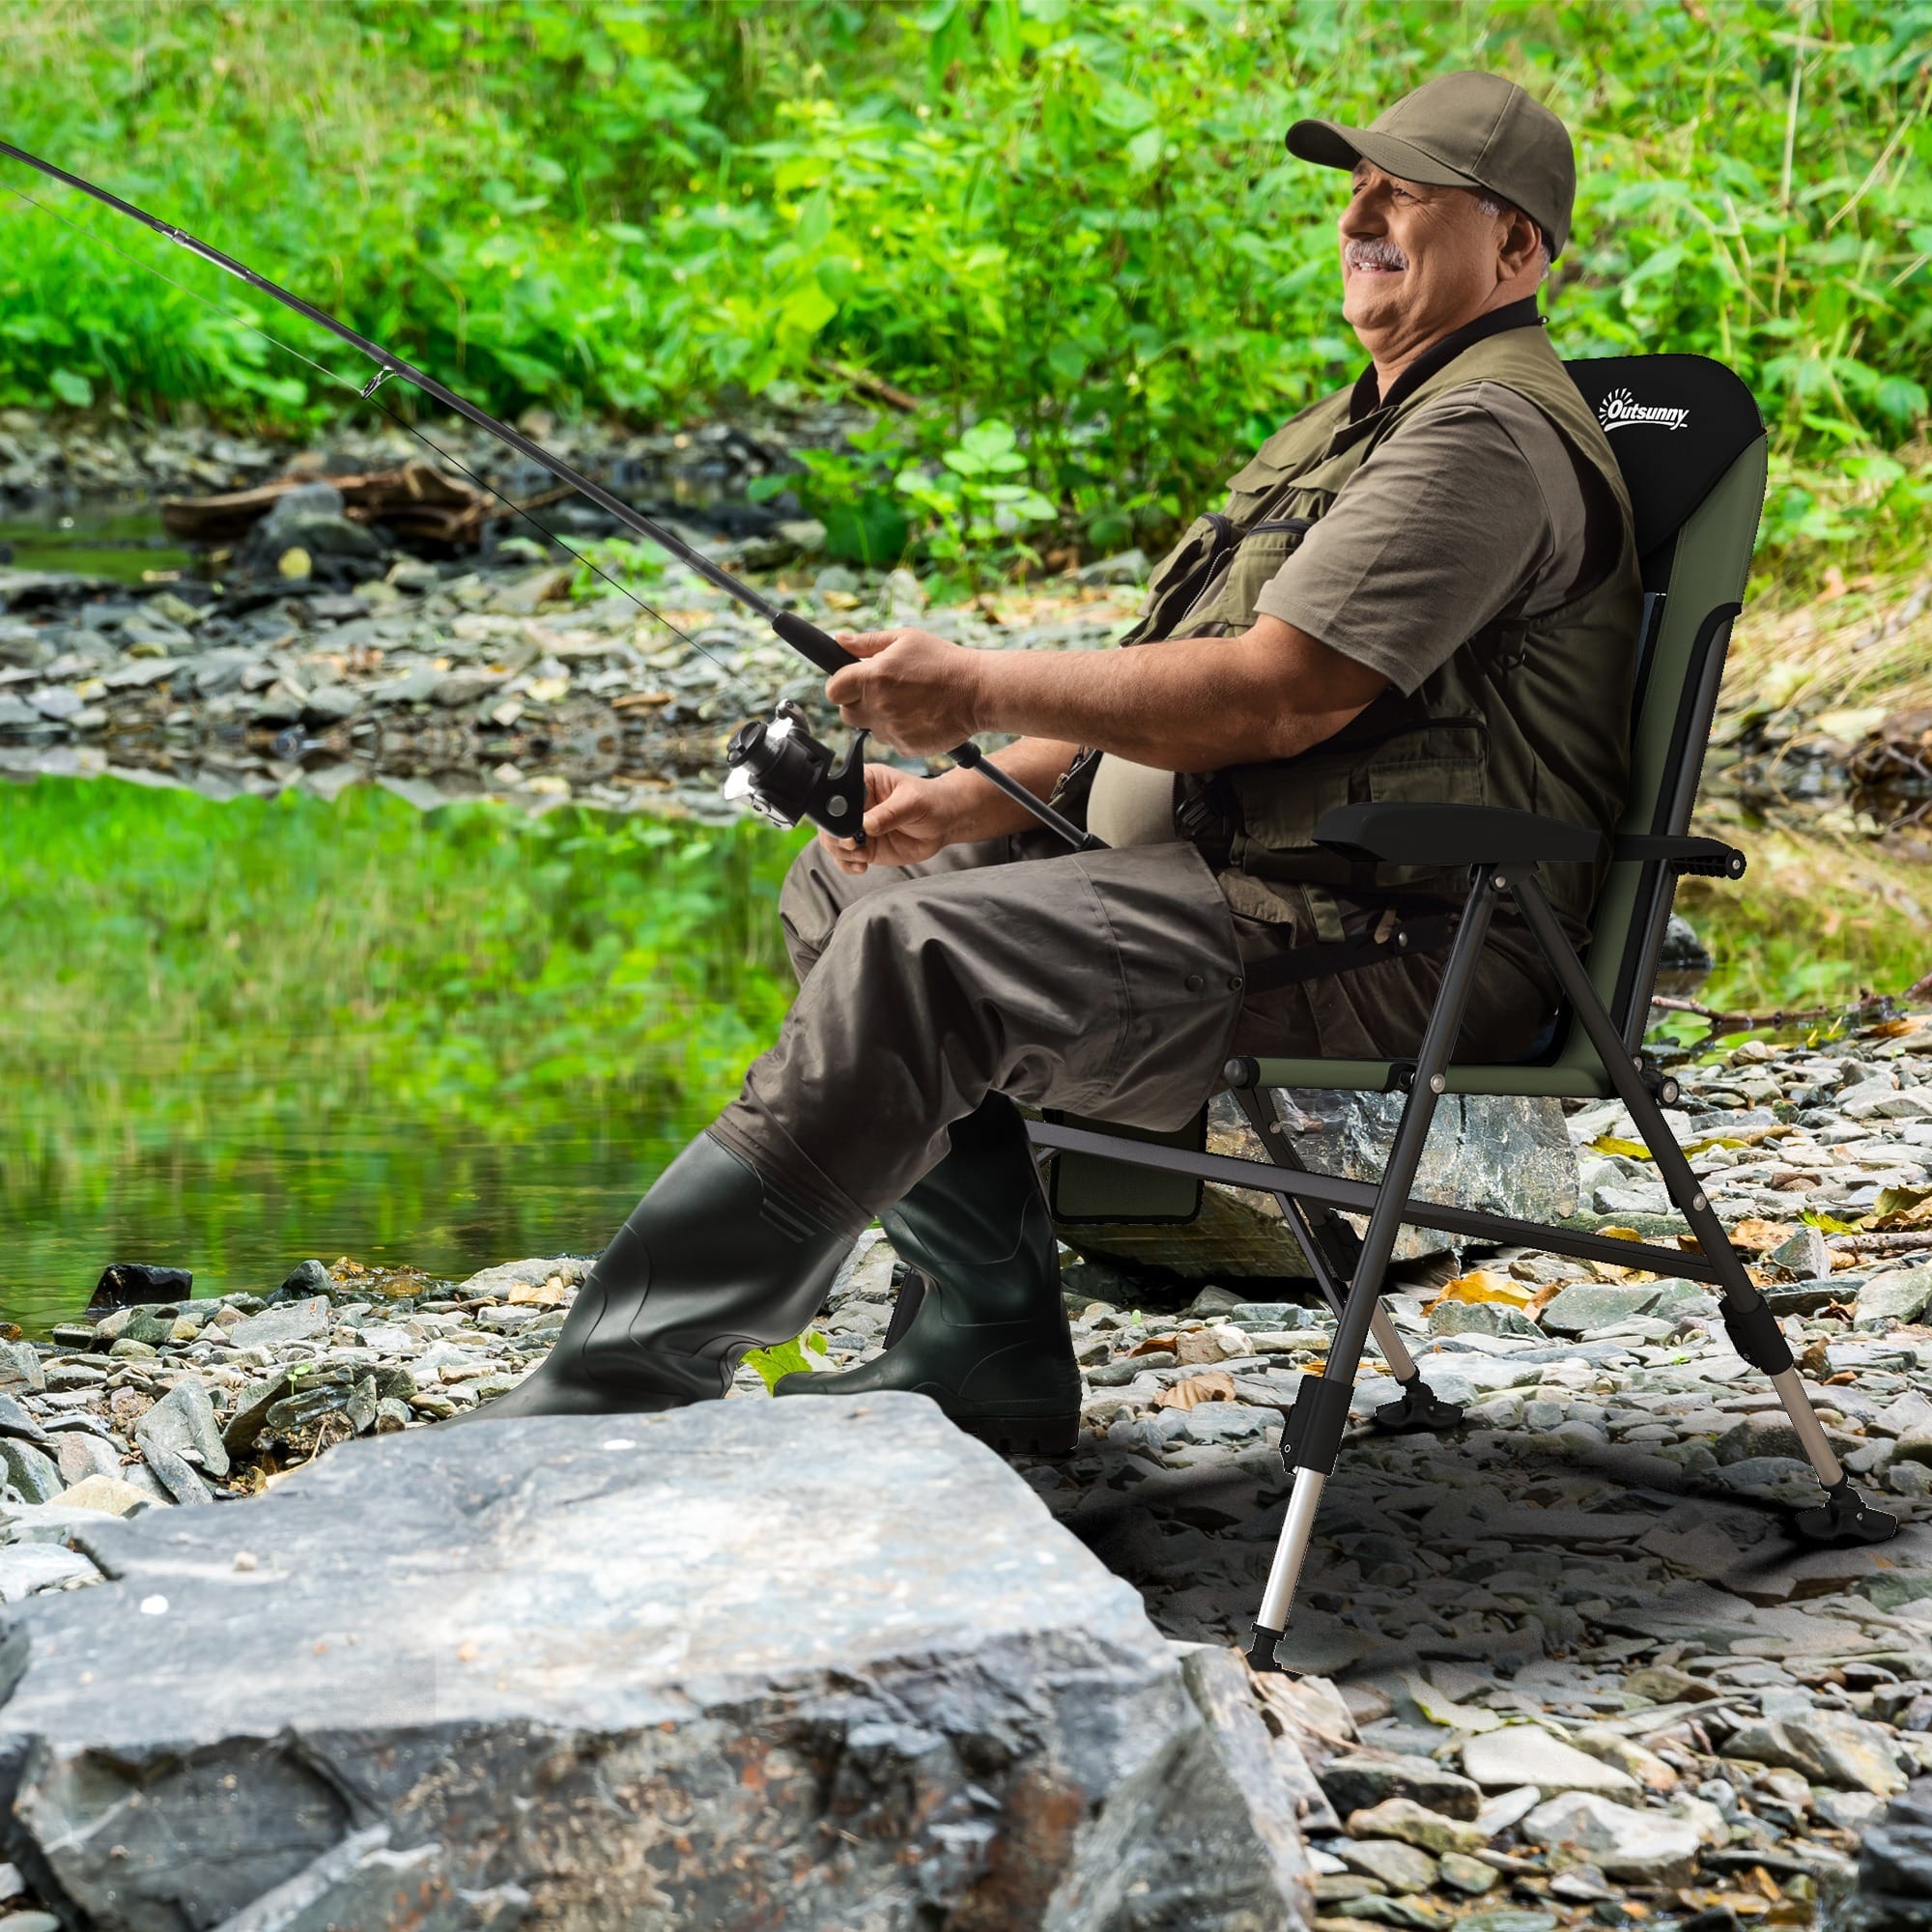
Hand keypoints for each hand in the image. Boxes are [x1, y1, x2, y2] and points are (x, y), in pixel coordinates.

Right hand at [819, 763, 964, 873]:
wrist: (945, 823)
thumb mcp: (912, 802)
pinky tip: (862, 866)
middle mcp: (857, 805)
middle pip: (829, 821)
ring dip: (842, 853)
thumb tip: (866, 825)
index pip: (838, 794)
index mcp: (864, 782)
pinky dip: (849, 865)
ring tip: (862, 856)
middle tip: (853, 844)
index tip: (848, 825)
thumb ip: (889, 813)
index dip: (836, 811)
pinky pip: (847, 858)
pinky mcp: (866, 846)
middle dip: (836, 837)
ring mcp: (859, 827)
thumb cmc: (931, 801)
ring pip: (834, 842)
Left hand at [823, 627, 984, 756]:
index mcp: (873, 677)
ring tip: (904, 703)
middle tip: (881, 692)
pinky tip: (916, 716)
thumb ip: (867, 642)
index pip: (833, 690)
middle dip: (857, 703)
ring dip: (878, 718)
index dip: (841, 685)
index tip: (853, 682)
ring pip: (868, 729)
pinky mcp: (906, 747)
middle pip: (846, 714)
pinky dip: (898, 731)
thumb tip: (840, 639)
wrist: (977, 692)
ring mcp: (892, 730)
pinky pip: (890, 741)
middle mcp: (879, 706)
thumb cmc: (944, 661)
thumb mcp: (905, 639)